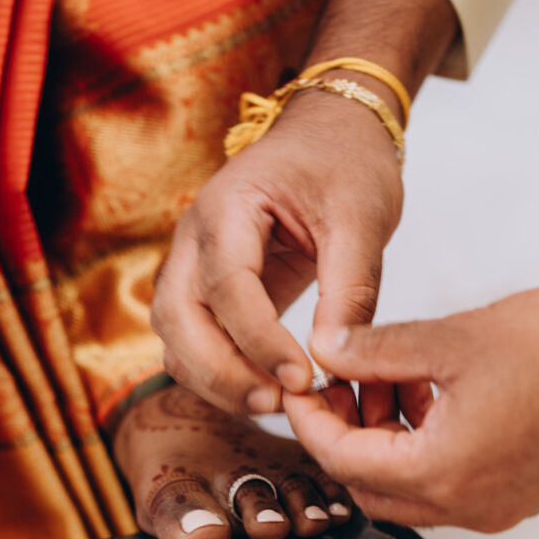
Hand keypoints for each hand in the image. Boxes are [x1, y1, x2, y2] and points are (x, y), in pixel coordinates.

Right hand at [151, 86, 403, 414]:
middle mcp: (193, 239)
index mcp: (226, 207)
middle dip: (222, 371)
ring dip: (215, 380)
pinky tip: (266, 389)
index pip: (226, 286)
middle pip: (177, 320)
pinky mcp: (206, 292)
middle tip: (279, 401)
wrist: (330, 136)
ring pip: (175, 339)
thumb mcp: (363, 217)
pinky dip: (219, 375)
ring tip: (277, 402)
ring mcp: (191, 266)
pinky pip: (193, 344)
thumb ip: (349, 287)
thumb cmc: (344, 164)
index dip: (258, 340)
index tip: (303, 378)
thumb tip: (334, 356)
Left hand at [287, 281, 538, 531]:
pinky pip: (450, 484)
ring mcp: (497, 507)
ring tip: (390, 376)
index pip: (341, 459)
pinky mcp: (522, 495)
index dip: (308, 417)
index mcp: (440, 474)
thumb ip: (378, 349)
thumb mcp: (456, 337)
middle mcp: (466, 507)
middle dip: (342, 433)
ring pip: (409, 488)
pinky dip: (425, 446)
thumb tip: (327, 349)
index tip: (297, 381)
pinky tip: (434, 393)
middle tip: (339, 380)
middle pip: (368, 487)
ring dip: (385, 438)